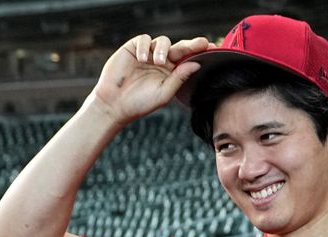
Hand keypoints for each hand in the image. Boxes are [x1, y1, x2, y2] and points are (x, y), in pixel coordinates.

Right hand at [89, 34, 211, 126]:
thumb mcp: (164, 93)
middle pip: (179, 47)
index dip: (200, 52)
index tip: (213, 48)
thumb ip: (180, 77)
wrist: (114, 105)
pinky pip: (144, 40)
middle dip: (190, 44)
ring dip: (163, 49)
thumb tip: (197, 63)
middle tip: (201, 43)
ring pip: (162, 41)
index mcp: (171, 72)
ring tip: (157, 62)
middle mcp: (161, 61)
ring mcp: (147, 54)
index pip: (187, 58)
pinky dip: (145, 47)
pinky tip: (142, 59)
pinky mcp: (133, 49)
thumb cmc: (140, 103)